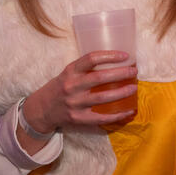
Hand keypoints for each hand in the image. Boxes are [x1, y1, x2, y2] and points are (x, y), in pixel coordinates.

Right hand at [22, 51, 136, 135]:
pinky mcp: (79, 119)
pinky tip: (128, 111)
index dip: (110, 56)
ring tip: (134, 88)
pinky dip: (117, 115)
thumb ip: (85, 69)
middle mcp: (72, 86)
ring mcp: (75, 104)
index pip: (91, 59)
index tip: (125, 56)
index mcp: (70, 71)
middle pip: (100, 78)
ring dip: (121, 93)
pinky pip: (102, 117)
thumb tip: (114, 62)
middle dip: (120, 74)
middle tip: (134, 71)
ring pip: (103, 98)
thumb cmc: (60, 88)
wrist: (41, 110)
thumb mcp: (68, 73)